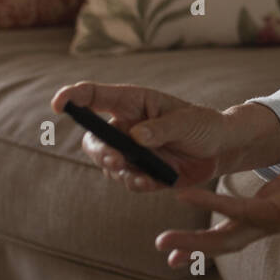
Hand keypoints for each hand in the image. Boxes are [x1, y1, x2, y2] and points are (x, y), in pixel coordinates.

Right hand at [51, 81, 234, 192]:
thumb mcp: (187, 122)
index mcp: (133, 102)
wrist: (221, 149)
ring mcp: (131, 150)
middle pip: (94, 139)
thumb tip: (135, 137)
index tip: (58, 105)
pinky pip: (127, 180)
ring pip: (108, 164)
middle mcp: (126, 126)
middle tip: (116, 160)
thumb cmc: (203, 124)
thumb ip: (162, 129)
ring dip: (118, 171)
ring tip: (139, 176)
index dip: (73, 97)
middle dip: (100, 152)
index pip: (95, 96)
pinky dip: (135, 183)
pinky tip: (150, 182)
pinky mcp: (141, 171)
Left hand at [154, 132, 279, 267]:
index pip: (243, 213)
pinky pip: (232, 220)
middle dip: (195, 242)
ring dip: (197, 241)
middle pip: (228, 238)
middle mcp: (273, 220)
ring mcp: (268, 215)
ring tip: (165, 245)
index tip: (184, 194)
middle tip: (160, 243)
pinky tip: (192, 224)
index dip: (214, 205)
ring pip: (227, 234)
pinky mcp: (265, 205)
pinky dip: (211, 224)